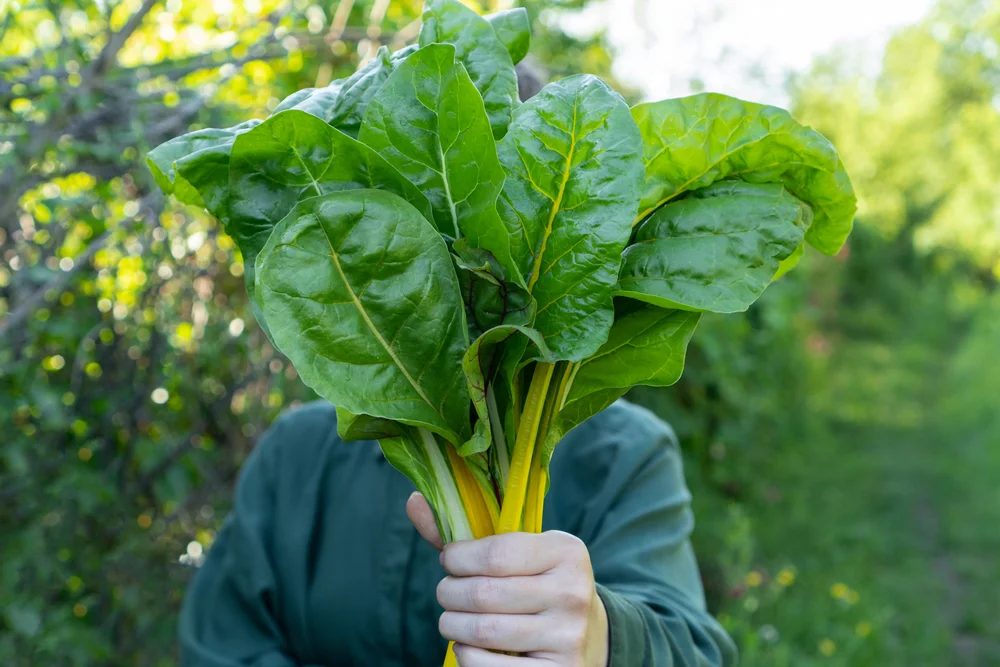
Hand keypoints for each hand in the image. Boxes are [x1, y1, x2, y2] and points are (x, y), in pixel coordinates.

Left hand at [406, 492, 609, 666]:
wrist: (589, 636)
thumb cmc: (538, 584)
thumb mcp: (518, 552)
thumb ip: (466, 532)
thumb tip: (413, 500)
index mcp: (566, 551)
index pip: (494, 554)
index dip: (458, 557)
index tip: (449, 560)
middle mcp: (573, 592)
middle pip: (482, 594)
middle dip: (449, 593)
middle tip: (447, 592)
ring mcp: (568, 636)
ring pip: (482, 631)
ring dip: (452, 625)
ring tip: (453, 619)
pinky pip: (488, 665)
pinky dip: (466, 655)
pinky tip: (470, 645)